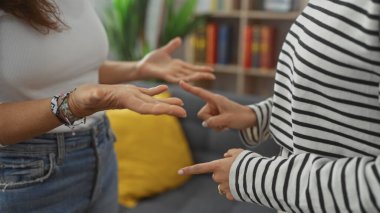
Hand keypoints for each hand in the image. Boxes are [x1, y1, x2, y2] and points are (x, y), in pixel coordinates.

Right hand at [68, 84, 186, 117]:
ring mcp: (132, 98)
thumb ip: (94, 95)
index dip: (162, 109)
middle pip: (154, 107)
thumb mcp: (90, 96)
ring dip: (167, 101)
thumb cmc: (84, 98)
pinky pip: (146, 92)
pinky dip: (156, 90)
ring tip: (181, 102)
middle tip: (185, 112)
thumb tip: (96, 94)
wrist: (83, 98)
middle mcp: (132, 102)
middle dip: (169, 109)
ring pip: (153, 100)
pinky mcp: (130, 92)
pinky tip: (165, 87)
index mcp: (126, 102)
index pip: (147, 108)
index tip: (175, 112)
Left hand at [136, 37, 214, 82]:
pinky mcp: (165, 76)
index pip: (192, 68)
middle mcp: (176, 71)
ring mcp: (171, 74)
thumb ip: (172, 46)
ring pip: (186, 76)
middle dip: (202, 74)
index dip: (201, 69)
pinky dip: (182, 79)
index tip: (212, 70)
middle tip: (213, 76)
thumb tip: (179, 39)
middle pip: (192, 73)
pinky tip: (189, 79)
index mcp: (178, 66)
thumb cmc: (151, 60)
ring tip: (205, 77)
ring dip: (196, 77)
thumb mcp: (164, 51)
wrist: (141, 66)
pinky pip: (175, 78)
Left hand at [178, 148, 244, 200]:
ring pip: (222, 184)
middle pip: (216, 175)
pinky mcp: (230, 195)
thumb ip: (230, 152)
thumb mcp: (240, 152)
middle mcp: (218, 177)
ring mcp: (224, 187)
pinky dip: (234, 189)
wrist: (259, 176)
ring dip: (228, 181)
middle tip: (235, 169)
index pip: (201, 168)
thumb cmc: (249, 162)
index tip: (179, 172)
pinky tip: (242, 184)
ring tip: (240, 177)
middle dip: (222, 173)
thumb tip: (226, 155)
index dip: (189, 169)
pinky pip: (229, 192)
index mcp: (218, 166)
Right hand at [179, 81, 255, 130]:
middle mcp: (213, 103)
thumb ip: (213, 122)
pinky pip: (211, 124)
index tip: (180, 82)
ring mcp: (215, 110)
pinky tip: (226, 126)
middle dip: (210, 121)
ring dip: (215, 125)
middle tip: (222, 122)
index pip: (200, 93)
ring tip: (226, 124)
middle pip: (202, 114)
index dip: (190, 88)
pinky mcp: (217, 116)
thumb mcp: (226, 120)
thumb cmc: (240, 117)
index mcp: (215, 99)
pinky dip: (217, 127)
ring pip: (206, 121)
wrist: (250, 120)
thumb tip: (205, 124)